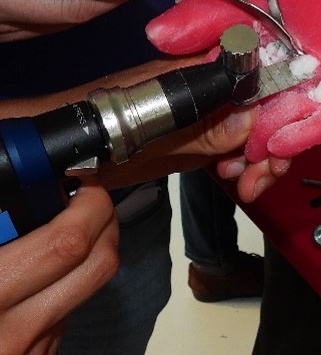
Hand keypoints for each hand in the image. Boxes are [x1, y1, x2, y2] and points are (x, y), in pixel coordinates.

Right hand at [0, 179, 117, 353]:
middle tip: (87, 200)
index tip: (81, 185)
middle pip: (99, 265)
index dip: (86, 206)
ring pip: (86, 292)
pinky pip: (62, 320)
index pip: (66, 244)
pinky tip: (29, 281)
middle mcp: (15, 333)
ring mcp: (32, 354)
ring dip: (87, 257)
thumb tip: (14, 205)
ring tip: (59, 233)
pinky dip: (59, 292)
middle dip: (105, 223)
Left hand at [1, 55, 256, 188]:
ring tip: (246, 185)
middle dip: (273, 144)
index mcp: (207, 66)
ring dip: (262, 161)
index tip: (279, 146)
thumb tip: (252, 121)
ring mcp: (215, 108)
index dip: (281, 110)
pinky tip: (237, 181)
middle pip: (269, 106)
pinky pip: (243, 147)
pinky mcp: (210, 132)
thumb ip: (207, 125)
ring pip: (260, 130)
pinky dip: (247, 166)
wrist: (81, 148)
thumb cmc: (110, 126)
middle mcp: (218, 82)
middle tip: (263, 175)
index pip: (264, 77)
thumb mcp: (160, 129)